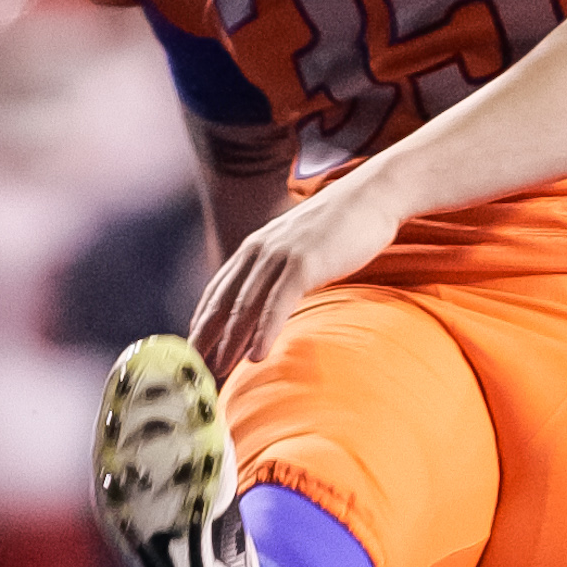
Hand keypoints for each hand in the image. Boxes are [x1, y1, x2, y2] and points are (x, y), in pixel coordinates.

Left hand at [190, 162, 408, 377]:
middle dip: (208, 337)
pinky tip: (256, 355)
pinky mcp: (303, 264)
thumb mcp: (296, 245)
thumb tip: (269, 298)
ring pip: (245, 306)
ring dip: (231, 341)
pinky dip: (264, 332)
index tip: (195, 349)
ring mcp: (280, 256)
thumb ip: (278, 268)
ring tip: (222, 369)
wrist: (372, 197)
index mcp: (254, 247)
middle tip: (198, 368)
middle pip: (224, 301)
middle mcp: (259, 250)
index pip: (217, 290)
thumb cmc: (339, 226)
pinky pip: (277, 305)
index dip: (202, 321)